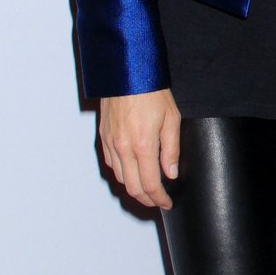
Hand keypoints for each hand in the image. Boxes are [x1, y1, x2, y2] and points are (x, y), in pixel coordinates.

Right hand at [99, 90, 180, 210]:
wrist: (126, 71)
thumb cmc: (151, 90)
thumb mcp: (171, 118)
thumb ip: (171, 149)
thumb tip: (170, 173)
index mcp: (142, 145)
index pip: (150, 185)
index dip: (159, 199)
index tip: (167, 203)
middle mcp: (122, 147)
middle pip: (132, 187)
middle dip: (146, 199)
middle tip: (158, 201)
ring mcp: (110, 142)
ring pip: (120, 178)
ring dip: (133, 188)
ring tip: (147, 189)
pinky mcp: (104, 136)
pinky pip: (111, 163)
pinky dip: (122, 173)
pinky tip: (132, 171)